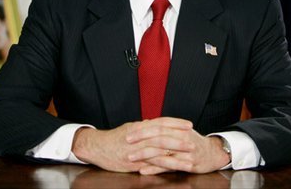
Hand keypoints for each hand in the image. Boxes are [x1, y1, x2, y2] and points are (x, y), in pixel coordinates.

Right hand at [70, 118, 192, 172]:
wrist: (96, 147)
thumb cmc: (114, 138)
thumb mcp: (130, 128)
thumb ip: (144, 127)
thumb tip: (155, 123)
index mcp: (141, 127)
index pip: (162, 122)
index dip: (176, 123)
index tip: (189, 124)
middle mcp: (140, 136)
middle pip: (163, 135)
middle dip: (180, 139)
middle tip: (193, 142)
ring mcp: (137, 149)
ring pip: (159, 151)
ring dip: (176, 156)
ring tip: (190, 160)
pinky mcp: (134, 162)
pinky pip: (151, 164)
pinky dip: (164, 166)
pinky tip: (174, 169)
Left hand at [126, 119, 230, 174]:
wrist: (213, 153)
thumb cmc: (193, 142)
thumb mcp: (180, 131)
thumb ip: (165, 128)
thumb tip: (146, 123)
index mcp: (179, 128)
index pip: (158, 126)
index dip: (143, 129)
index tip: (129, 132)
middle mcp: (182, 138)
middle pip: (159, 137)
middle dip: (141, 139)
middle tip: (126, 142)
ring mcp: (185, 152)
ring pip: (162, 152)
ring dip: (145, 155)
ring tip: (131, 157)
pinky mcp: (188, 164)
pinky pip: (168, 166)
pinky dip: (154, 169)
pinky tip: (143, 170)